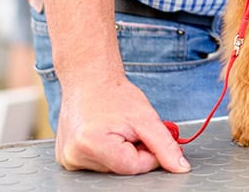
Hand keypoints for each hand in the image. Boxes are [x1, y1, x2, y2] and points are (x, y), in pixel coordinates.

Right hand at [55, 78, 190, 174]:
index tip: (143, 134)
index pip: (135, 167)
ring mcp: (68, 160)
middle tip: (127, 128)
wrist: (89, 80)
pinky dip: (107, 152)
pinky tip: (103, 134)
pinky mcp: (67, 159)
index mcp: (92, 145)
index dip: (148, 152)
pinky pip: (98, 164)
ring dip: (120, 152)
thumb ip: (165, 146)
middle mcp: (74, 156)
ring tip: (112, 128)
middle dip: (133, 151)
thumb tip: (181, 168)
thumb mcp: (146, 118)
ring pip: (111, 168)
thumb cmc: (114, 95)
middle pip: (122, 169)